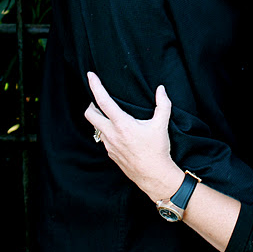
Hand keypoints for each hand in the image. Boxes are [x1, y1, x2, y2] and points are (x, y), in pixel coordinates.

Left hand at [84, 72, 183, 201]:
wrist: (153, 176)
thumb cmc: (157, 150)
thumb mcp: (161, 125)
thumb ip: (162, 104)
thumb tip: (161, 89)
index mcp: (122, 124)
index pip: (103, 101)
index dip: (95, 86)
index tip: (90, 75)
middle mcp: (111, 134)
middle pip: (90, 114)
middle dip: (91, 104)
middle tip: (100, 100)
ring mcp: (109, 145)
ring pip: (96, 128)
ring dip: (101, 120)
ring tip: (113, 116)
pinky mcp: (110, 154)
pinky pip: (104, 139)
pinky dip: (108, 132)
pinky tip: (120, 133)